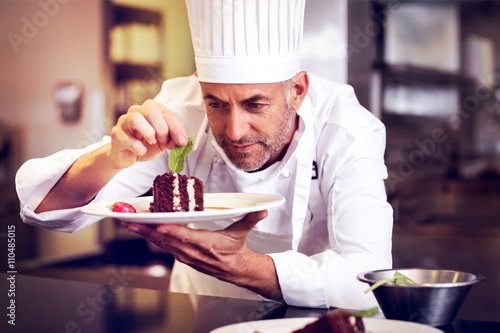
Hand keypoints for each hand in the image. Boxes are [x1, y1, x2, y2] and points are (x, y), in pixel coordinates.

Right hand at [110, 99, 187, 168]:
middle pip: (151, 111)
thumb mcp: (164, 142)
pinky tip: (141, 151)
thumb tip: (181, 141)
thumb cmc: (146, 144)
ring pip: (136, 119)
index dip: (176, 127)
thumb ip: (173, 139)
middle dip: (162, 129)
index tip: (182, 141)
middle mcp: (136, 111)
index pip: (165, 112)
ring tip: (151, 142)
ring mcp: (124, 121)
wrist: (127, 156)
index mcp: (150, 109)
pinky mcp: (116, 134)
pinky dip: (138, 147)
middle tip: (163, 141)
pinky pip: (127, 138)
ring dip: (149, 133)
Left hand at [121, 210, 282, 299]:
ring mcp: (186, 256)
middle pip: (166, 240)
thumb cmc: (235, 250)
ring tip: (130, 224)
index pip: (185, 237)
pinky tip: (144, 231)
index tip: (157, 225)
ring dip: (145, 234)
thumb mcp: (242, 232)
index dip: (170, 232)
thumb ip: (250, 218)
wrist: (235, 270)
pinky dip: (153, 238)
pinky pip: (165, 247)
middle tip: (130, 221)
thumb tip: (262, 209)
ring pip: (162, 244)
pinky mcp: (183, 256)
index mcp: (206, 244)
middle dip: (147, 231)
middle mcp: (192, 252)